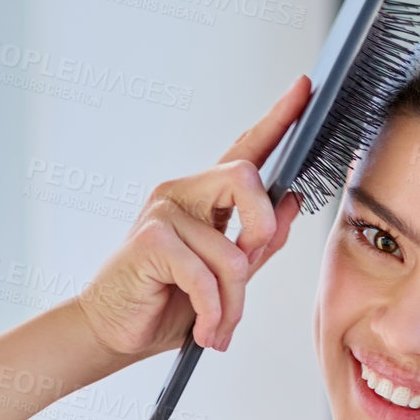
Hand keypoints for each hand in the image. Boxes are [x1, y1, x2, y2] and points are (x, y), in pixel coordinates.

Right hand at [75, 75, 311, 358]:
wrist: (114, 332)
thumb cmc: (168, 301)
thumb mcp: (227, 275)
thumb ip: (261, 240)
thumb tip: (292, 201)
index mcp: (205, 196)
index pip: (247, 148)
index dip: (278, 118)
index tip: (305, 87)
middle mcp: (182, 193)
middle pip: (246, 178)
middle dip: (262, 232)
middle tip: (248, 269)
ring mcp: (162, 212)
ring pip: (232, 252)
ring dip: (232, 303)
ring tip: (217, 326)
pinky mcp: (149, 240)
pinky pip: (204, 276)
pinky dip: (213, 312)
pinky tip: (205, 331)